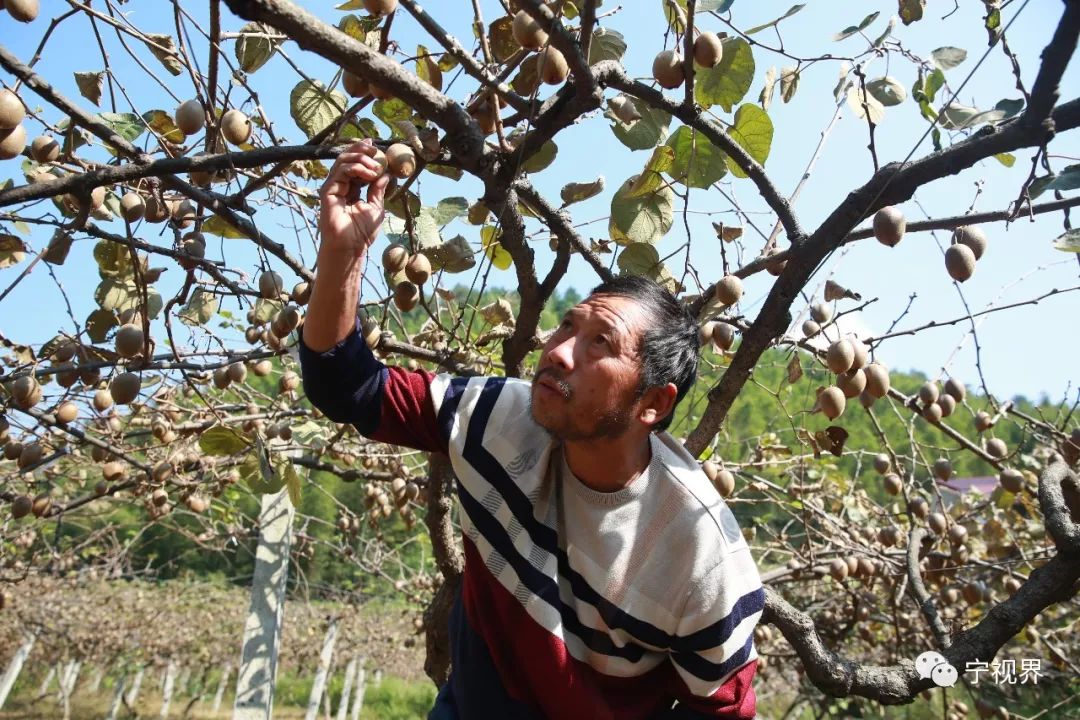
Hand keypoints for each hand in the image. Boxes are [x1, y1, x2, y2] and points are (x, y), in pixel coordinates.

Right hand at [318, 139, 390, 256]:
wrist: (350, 247)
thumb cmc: (361, 233)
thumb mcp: (376, 207)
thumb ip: (378, 190)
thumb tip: (386, 174)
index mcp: (351, 188)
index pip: (356, 165)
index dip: (364, 154)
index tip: (376, 147)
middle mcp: (340, 185)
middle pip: (347, 159)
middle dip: (361, 150)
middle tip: (375, 150)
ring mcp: (333, 187)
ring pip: (343, 161)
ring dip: (361, 159)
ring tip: (375, 167)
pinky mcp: (328, 191)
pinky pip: (340, 171)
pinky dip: (355, 167)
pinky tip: (368, 173)